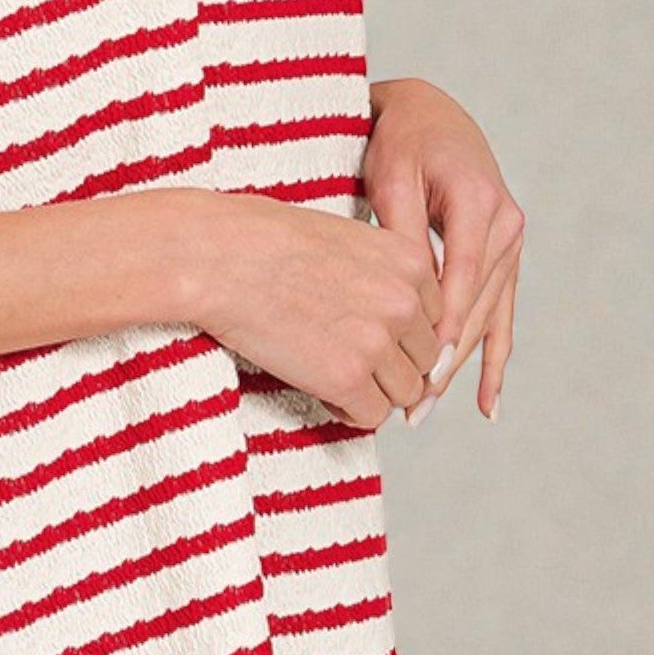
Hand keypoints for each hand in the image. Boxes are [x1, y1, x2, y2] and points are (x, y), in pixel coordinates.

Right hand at [182, 188, 447, 430]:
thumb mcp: (345, 239)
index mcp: (409, 259)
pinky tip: (320, 388)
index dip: (403, 332)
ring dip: (374, 390)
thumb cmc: (263, 240)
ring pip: (405, 392)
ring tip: (332, 373)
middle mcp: (404, 301)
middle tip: (349, 358)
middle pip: (426, 358)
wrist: (217, 256)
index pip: (436, 317)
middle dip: (392, 364)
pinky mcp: (346, 378)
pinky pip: (372, 416)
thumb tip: (392, 321)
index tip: (370, 333)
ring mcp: (378, 342)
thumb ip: (382, 275)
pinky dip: (348, 409)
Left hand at [363, 77, 524, 422]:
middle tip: (412, 406)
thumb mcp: (391, 179)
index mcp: (479, 201)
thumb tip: (407, 294)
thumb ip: (401, 234)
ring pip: (488, 317)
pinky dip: (492, 358)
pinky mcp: (503, 256)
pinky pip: (500, 314)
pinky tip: (487, 404)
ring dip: (461, 367)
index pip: (462, 277)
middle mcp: (505, 224)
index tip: (420, 369)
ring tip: (425, 409)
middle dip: (446, 360)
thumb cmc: (399, 142)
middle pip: (477, 306)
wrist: (428, 114)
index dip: (444, 326)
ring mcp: (510, 243)